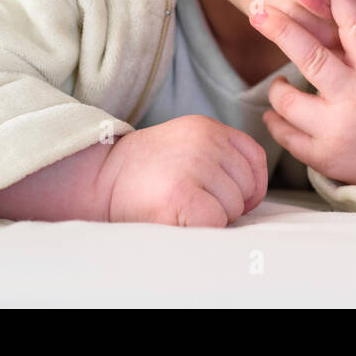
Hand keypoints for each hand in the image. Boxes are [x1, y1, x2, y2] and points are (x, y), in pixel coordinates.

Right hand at [99, 115, 268, 226]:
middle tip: (192, 200)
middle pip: (247, 185)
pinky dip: (202, 228)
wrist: (100, 179)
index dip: (248, 185)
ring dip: (213, 217)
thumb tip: (255, 194)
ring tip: (181, 207)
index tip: (225, 195)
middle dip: (228, 203)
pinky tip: (179, 218)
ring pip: (233, 206)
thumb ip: (222, 155)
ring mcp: (193, 166)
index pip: (254, 158)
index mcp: (208, 127)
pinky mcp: (181, 194)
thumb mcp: (189, 145)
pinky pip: (216, 221)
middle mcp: (204, 141)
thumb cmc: (148, 172)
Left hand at [251, 0, 355, 188]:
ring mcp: (337, 130)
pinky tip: (277, 114)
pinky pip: (283, 133)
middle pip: (312, 58)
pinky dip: (275, 120)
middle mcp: (355, 99)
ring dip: (276, 90)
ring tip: (280, 85)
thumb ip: (355, 50)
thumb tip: (322, 6)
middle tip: (259, 12)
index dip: (340, 1)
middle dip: (282, 31)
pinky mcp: (324, 156)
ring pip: (286, 100)